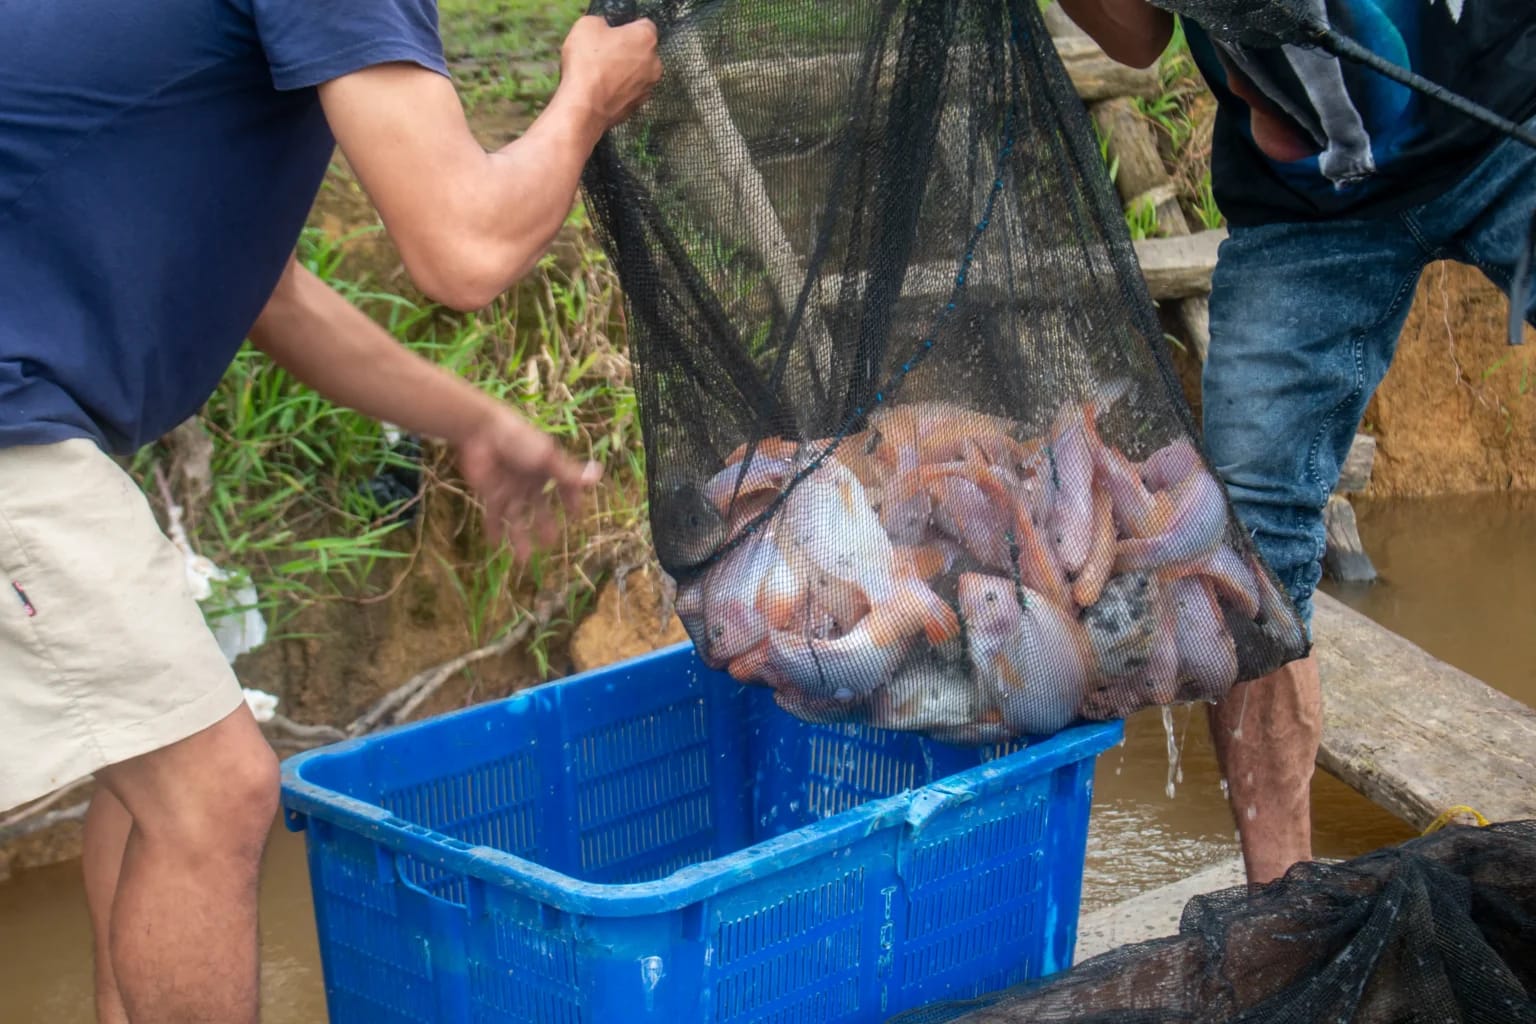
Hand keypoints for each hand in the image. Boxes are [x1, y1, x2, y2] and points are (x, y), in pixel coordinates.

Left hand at [452, 408, 602, 560]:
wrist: (482, 431)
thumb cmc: (519, 440)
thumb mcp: (548, 457)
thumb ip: (570, 473)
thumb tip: (599, 475)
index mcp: (546, 469)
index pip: (564, 488)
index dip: (571, 501)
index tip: (576, 516)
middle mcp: (530, 482)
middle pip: (540, 508)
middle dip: (544, 526)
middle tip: (550, 544)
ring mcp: (510, 489)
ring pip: (517, 518)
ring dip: (519, 537)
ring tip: (523, 559)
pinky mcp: (491, 493)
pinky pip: (493, 515)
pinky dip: (493, 530)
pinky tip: (494, 546)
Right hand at [557, 14, 662, 131]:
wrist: (584, 107)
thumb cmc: (587, 64)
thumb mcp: (587, 26)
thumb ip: (602, 23)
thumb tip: (604, 29)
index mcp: (646, 38)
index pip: (643, 25)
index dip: (625, 28)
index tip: (611, 34)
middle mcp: (655, 63)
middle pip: (641, 51)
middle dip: (625, 51)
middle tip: (603, 54)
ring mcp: (648, 87)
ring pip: (637, 73)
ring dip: (623, 71)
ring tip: (600, 74)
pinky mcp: (638, 106)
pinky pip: (630, 91)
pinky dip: (619, 90)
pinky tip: (602, 90)